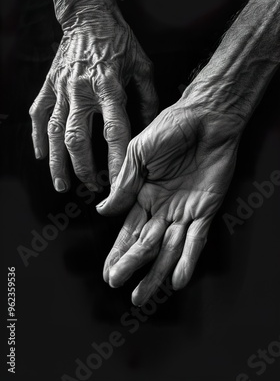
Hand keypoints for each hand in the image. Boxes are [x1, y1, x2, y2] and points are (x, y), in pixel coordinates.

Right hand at [29, 0, 157, 192]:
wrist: (88, 16)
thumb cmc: (120, 41)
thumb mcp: (142, 66)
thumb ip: (149, 98)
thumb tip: (151, 128)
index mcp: (109, 87)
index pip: (114, 132)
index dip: (116, 161)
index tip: (120, 183)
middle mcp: (82, 91)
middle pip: (78, 139)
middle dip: (84, 168)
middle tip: (91, 186)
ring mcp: (61, 89)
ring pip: (54, 132)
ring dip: (56, 162)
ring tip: (61, 185)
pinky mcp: (49, 85)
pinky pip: (39, 115)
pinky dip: (38, 137)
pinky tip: (40, 155)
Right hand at [97, 97, 243, 304]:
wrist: (206, 116)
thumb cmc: (172, 125)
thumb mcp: (139, 151)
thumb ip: (124, 183)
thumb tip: (102, 211)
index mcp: (144, 194)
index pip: (128, 230)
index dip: (118, 252)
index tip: (108, 272)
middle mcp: (163, 207)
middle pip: (145, 244)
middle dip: (132, 265)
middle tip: (118, 285)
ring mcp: (185, 210)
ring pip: (169, 248)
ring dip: (157, 272)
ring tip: (142, 296)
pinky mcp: (206, 209)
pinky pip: (197, 239)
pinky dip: (188, 259)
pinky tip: (178, 279)